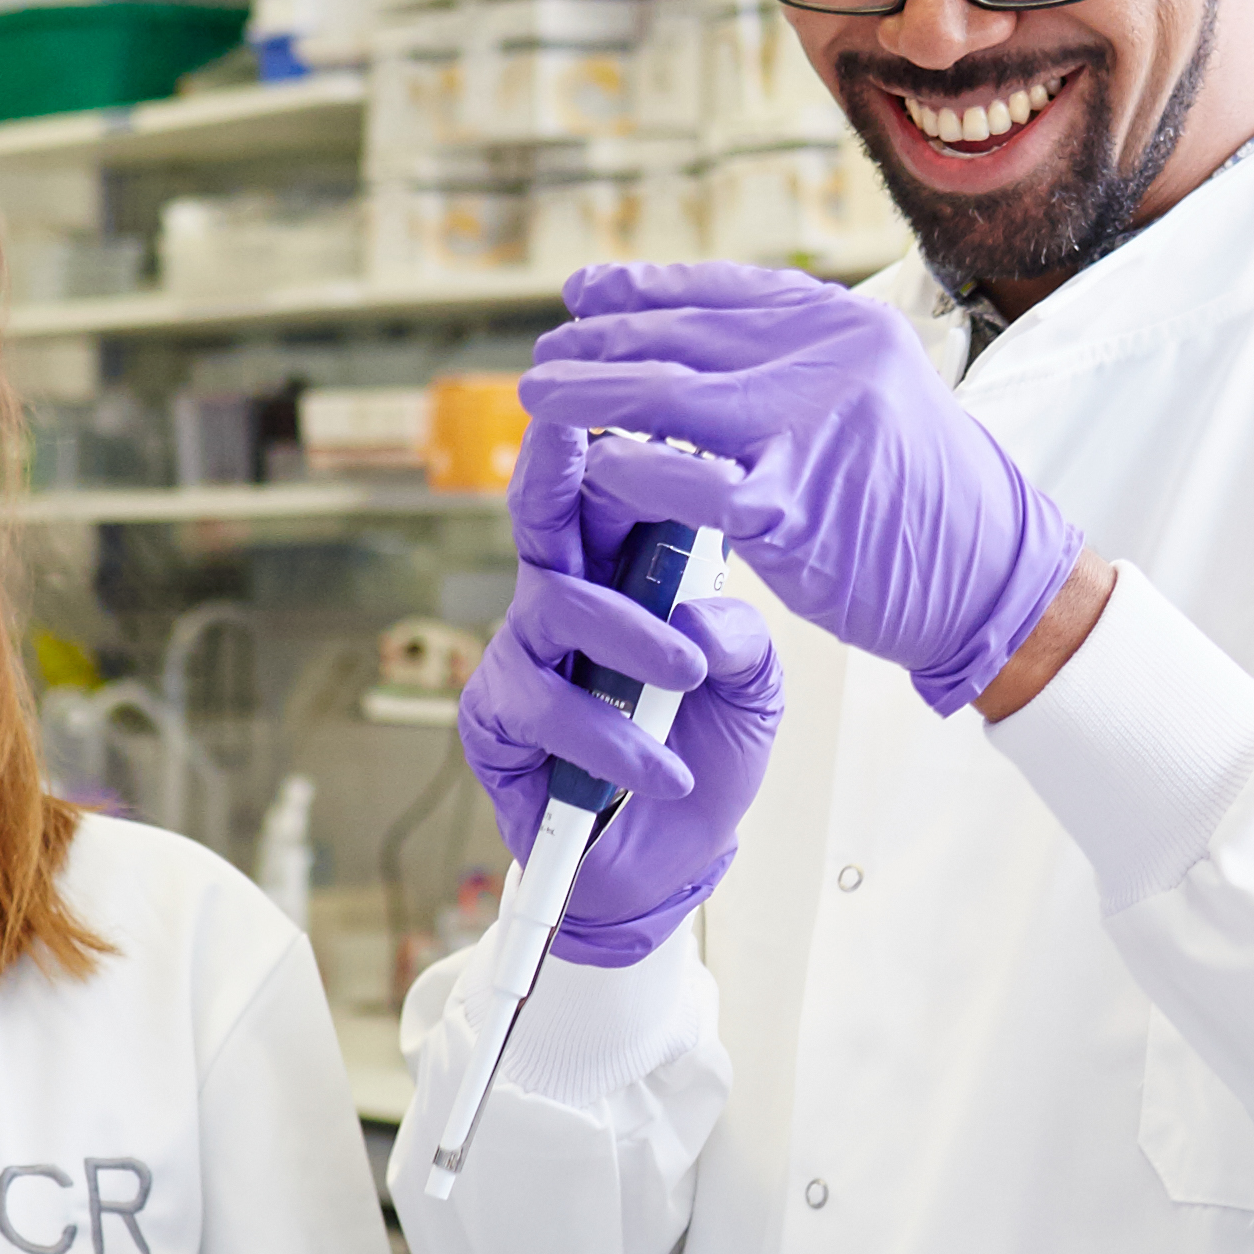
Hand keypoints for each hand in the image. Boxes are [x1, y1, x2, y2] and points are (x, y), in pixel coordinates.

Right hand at [458, 422, 781, 963]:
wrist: (680, 859)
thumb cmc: (708, 753)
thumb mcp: (754, 692)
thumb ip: (743, 643)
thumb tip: (704, 613)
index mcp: (627, 573)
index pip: (616, 492)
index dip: (621, 445)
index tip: (643, 394)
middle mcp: (568, 598)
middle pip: (546, 513)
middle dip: (556, 464)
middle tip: (570, 427)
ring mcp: (527, 653)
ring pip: (558, 606)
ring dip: (629, 638)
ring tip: (684, 678)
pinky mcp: (499, 718)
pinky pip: (545, 705)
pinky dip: (609, 738)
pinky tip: (661, 769)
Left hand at [521, 263, 1079, 718]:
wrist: (990, 575)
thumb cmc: (926, 500)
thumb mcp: (877, 399)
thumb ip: (805, 369)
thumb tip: (707, 349)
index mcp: (849, 324)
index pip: (725, 291)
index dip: (646, 287)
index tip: (587, 291)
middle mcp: (829, 358)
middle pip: (684, 336)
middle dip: (602, 339)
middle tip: (547, 348)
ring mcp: (808, 427)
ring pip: (666, 395)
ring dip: (591, 394)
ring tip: (540, 396)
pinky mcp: (788, 504)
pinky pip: (679, 479)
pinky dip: (626, 471)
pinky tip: (591, 469)